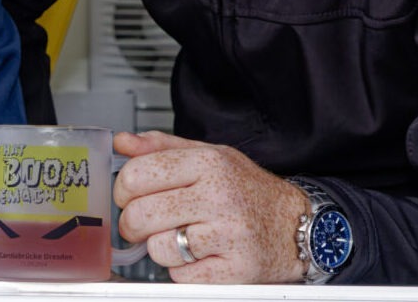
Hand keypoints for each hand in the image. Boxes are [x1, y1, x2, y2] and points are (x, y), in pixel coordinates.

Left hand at [113, 131, 308, 282]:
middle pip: (141, 214)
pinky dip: (182, 270)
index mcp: (208, 162)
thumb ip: (163, 147)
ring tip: (180, 239)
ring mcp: (227, 234)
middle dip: (132, 225)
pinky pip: (181, 276)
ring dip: (160, 249)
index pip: (138, 174)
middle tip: (141, 225)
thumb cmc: (248, 191)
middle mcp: (219, 195)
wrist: (296, 226)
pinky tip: (199, 256)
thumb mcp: (211, 155)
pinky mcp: (234, 269)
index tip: (128, 197)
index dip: (122, 190)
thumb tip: (123, 142)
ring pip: (158, 248)